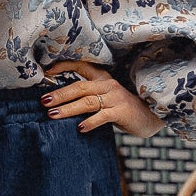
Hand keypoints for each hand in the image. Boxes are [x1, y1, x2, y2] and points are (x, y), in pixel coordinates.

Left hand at [41, 60, 160, 137]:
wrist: (151, 117)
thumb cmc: (123, 109)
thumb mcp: (105, 99)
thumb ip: (88, 98)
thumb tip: (59, 104)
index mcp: (102, 79)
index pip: (81, 67)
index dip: (63, 67)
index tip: (46, 73)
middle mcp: (108, 85)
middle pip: (79, 87)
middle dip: (60, 94)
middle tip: (44, 101)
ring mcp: (115, 98)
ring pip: (87, 101)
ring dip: (68, 108)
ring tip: (52, 115)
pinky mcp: (121, 111)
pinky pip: (102, 116)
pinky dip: (90, 122)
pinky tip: (80, 129)